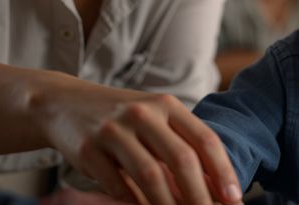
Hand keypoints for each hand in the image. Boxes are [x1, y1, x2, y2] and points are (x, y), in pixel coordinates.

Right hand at [42, 78, 241, 204]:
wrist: (63, 104)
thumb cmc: (121, 119)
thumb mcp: (154, 121)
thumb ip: (182, 146)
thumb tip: (216, 189)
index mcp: (166, 105)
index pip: (204, 139)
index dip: (223, 171)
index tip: (235, 199)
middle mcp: (142, 113)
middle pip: (181, 159)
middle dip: (200, 196)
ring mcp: (113, 129)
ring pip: (150, 175)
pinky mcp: (87, 148)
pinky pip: (117, 184)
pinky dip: (134, 203)